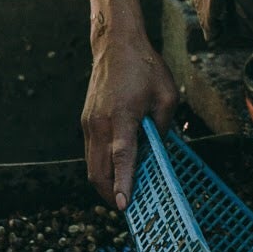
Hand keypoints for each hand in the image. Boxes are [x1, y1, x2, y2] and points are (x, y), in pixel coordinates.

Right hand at [81, 21, 177, 213]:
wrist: (115, 44)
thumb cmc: (144, 67)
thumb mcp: (166, 96)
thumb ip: (163, 128)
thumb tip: (158, 152)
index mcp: (122, 116)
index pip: (121, 156)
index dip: (123, 183)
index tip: (123, 205)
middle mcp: (100, 123)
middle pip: (99, 171)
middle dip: (111, 194)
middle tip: (129, 207)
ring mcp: (89, 123)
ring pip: (92, 166)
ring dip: (105, 183)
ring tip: (123, 193)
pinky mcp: (86, 121)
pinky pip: (92, 153)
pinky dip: (102, 167)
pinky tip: (117, 169)